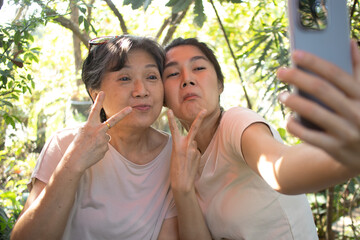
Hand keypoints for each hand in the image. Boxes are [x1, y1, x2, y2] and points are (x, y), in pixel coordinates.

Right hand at [66, 91, 131, 171]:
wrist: (76, 160)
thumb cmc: (77, 145)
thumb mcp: (82, 132)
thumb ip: (93, 128)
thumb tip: (106, 130)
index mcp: (89, 125)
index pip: (94, 110)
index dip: (99, 101)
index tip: (103, 92)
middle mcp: (97, 130)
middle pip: (113, 121)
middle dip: (122, 114)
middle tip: (130, 108)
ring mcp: (103, 139)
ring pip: (105, 137)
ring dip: (99, 141)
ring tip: (91, 146)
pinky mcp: (106, 147)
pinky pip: (104, 146)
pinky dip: (100, 149)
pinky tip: (93, 151)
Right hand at [167, 109, 205, 193]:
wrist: (182, 183)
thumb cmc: (176, 169)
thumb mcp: (175, 155)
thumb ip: (183, 145)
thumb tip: (193, 141)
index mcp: (177, 145)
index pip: (174, 129)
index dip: (171, 119)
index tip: (169, 111)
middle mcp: (186, 145)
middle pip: (194, 128)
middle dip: (199, 118)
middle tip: (204, 110)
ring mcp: (194, 149)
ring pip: (193, 143)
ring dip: (190, 148)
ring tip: (185, 159)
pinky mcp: (198, 154)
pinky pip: (195, 150)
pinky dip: (193, 154)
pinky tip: (190, 162)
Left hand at [277, 40, 359, 169]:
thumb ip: (358, 70)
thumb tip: (350, 42)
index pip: (336, 73)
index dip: (314, 62)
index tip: (295, 54)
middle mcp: (356, 113)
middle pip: (321, 90)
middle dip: (298, 78)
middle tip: (280, 71)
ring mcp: (347, 132)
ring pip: (313, 112)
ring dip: (294, 101)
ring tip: (282, 95)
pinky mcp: (336, 149)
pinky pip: (309, 136)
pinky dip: (296, 127)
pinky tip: (288, 120)